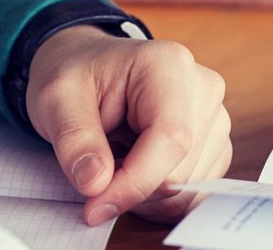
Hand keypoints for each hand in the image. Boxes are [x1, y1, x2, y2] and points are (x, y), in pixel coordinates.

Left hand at [25, 26, 230, 225]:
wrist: (89, 67)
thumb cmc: (76, 76)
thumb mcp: (56, 98)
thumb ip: (75, 140)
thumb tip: (96, 184)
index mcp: (169, 65)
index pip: (171, 139)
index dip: (134, 183)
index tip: (94, 207)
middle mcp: (203, 89)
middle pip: (180, 172)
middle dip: (131, 188)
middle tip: (94, 170)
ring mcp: (214, 118)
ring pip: (187, 190)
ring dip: (143, 195)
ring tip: (113, 162)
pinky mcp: (215, 145)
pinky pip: (192, 194)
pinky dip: (157, 198)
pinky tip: (133, 170)